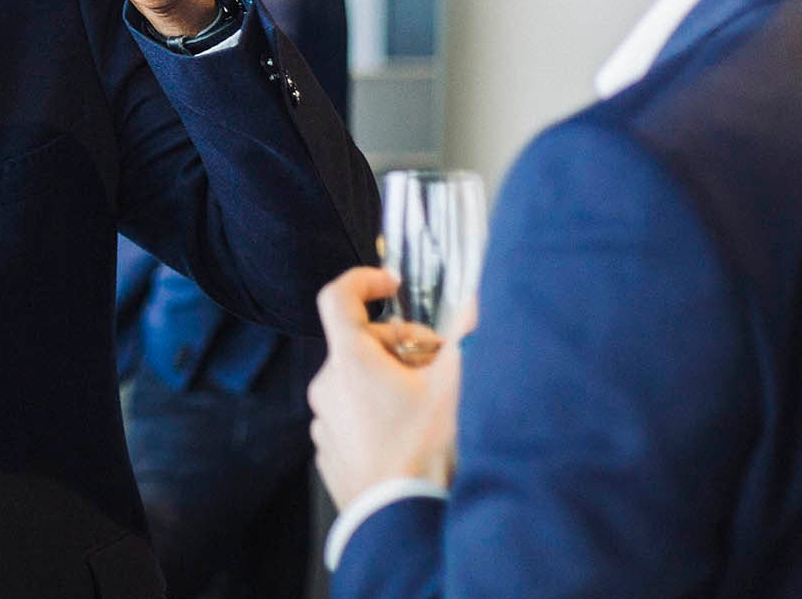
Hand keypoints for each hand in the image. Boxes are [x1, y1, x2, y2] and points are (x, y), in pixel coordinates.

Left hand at [306, 267, 466, 507]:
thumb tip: (476, 303)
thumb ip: (464, 338)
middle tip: (437, 364)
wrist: (402, 521)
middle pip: (361, 342)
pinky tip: (408, 432)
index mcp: (349, 361)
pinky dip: (377, 411)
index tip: (392, 285)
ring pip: (357, 380)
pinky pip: (352, 413)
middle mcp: (327, 385)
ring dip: (389, 380)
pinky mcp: (328, 449)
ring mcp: (324, 420)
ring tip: (426, 403)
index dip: (364, 280)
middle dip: (401, 344)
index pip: (337, 296)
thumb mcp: (453, 388)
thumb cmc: (425, 454)